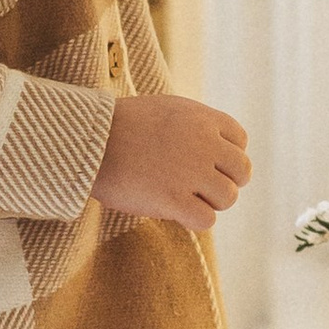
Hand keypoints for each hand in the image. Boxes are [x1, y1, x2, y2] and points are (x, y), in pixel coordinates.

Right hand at [94, 92, 251, 231]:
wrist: (88, 140)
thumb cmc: (120, 125)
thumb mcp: (166, 109)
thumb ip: (195, 124)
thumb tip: (216, 147)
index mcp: (202, 118)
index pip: (240, 140)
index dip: (225, 155)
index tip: (206, 163)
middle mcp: (204, 143)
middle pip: (241, 171)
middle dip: (223, 180)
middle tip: (198, 186)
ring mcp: (190, 172)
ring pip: (228, 197)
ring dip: (209, 202)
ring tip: (184, 198)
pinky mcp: (173, 199)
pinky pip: (206, 220)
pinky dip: (193, 220)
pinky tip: (174, 212)